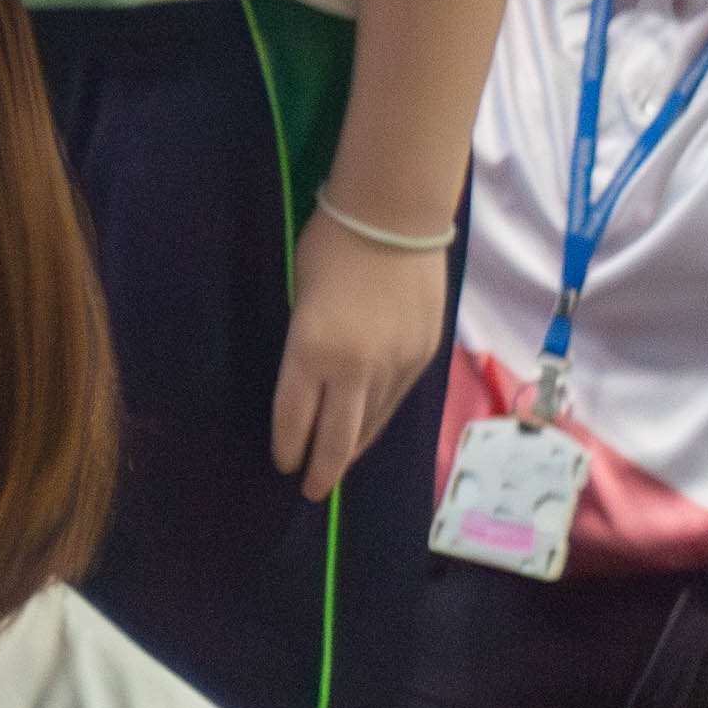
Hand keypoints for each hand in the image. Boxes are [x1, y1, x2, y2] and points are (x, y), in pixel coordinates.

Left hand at [276, 212, 450, 497]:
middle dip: (322, 469)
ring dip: (353, 448)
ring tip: (339, 467)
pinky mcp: (423, 357)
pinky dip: (379, 420)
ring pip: (371, 424)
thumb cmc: (332, 243)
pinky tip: (370, 430)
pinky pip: (397, 401)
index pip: (295, 416)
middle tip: (311, 491)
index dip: (288, 446)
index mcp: (312, 350)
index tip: (283, 465)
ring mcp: (396, 366)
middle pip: (337, 437)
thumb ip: (305, 341)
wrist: (397, 217)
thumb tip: (311, 372)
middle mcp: (355, 368)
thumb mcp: (299, 294)